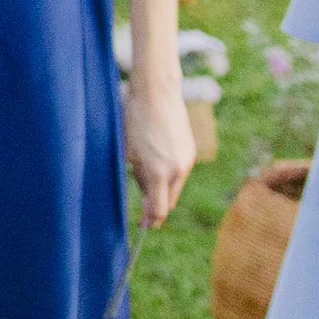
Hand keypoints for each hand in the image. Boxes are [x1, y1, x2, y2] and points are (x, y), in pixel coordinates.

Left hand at [124, 78, 195, 227]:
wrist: (156, 92)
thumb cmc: (134, 120)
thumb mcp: (127, 151)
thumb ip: (136, 177)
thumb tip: (143, 194)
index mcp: (159, 172)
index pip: (160, 210)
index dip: (151, 221)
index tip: (143, 225)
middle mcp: (178, 170)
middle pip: (169, 201)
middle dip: (156, 207)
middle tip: (142, 210)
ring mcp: (187, 160)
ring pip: (175, 187)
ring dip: (162, 190)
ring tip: (142, 176)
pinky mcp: (191, 151)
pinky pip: (180, 173)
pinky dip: (169, 176)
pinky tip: (155, 163)